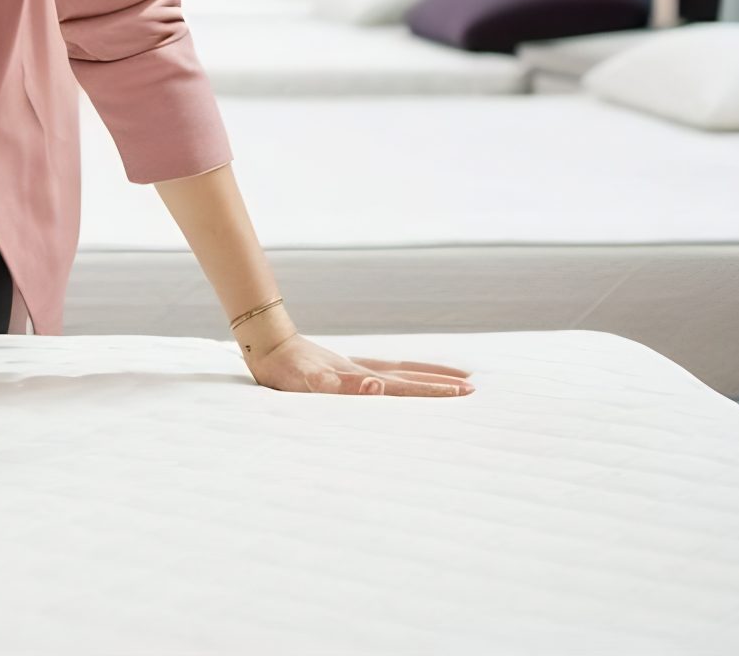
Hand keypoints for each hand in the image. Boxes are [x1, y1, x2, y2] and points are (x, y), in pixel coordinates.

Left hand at [239, 321, 473, 397]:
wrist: (265, 345)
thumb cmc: (284, 371)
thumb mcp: (312, 384)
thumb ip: (346, 388)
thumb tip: (379, 387)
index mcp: (362, 379)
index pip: (406, 389)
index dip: (435, 392)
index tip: (466, 393)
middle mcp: (363, 372)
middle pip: (410, 378)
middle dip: (440, 384)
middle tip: (474, 389)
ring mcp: (353, 367)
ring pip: (400, 371)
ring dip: (426, 374)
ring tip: (454, 376)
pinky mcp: (339, 367)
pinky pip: (380, 370)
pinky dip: (399, 374)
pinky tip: (398, 378)